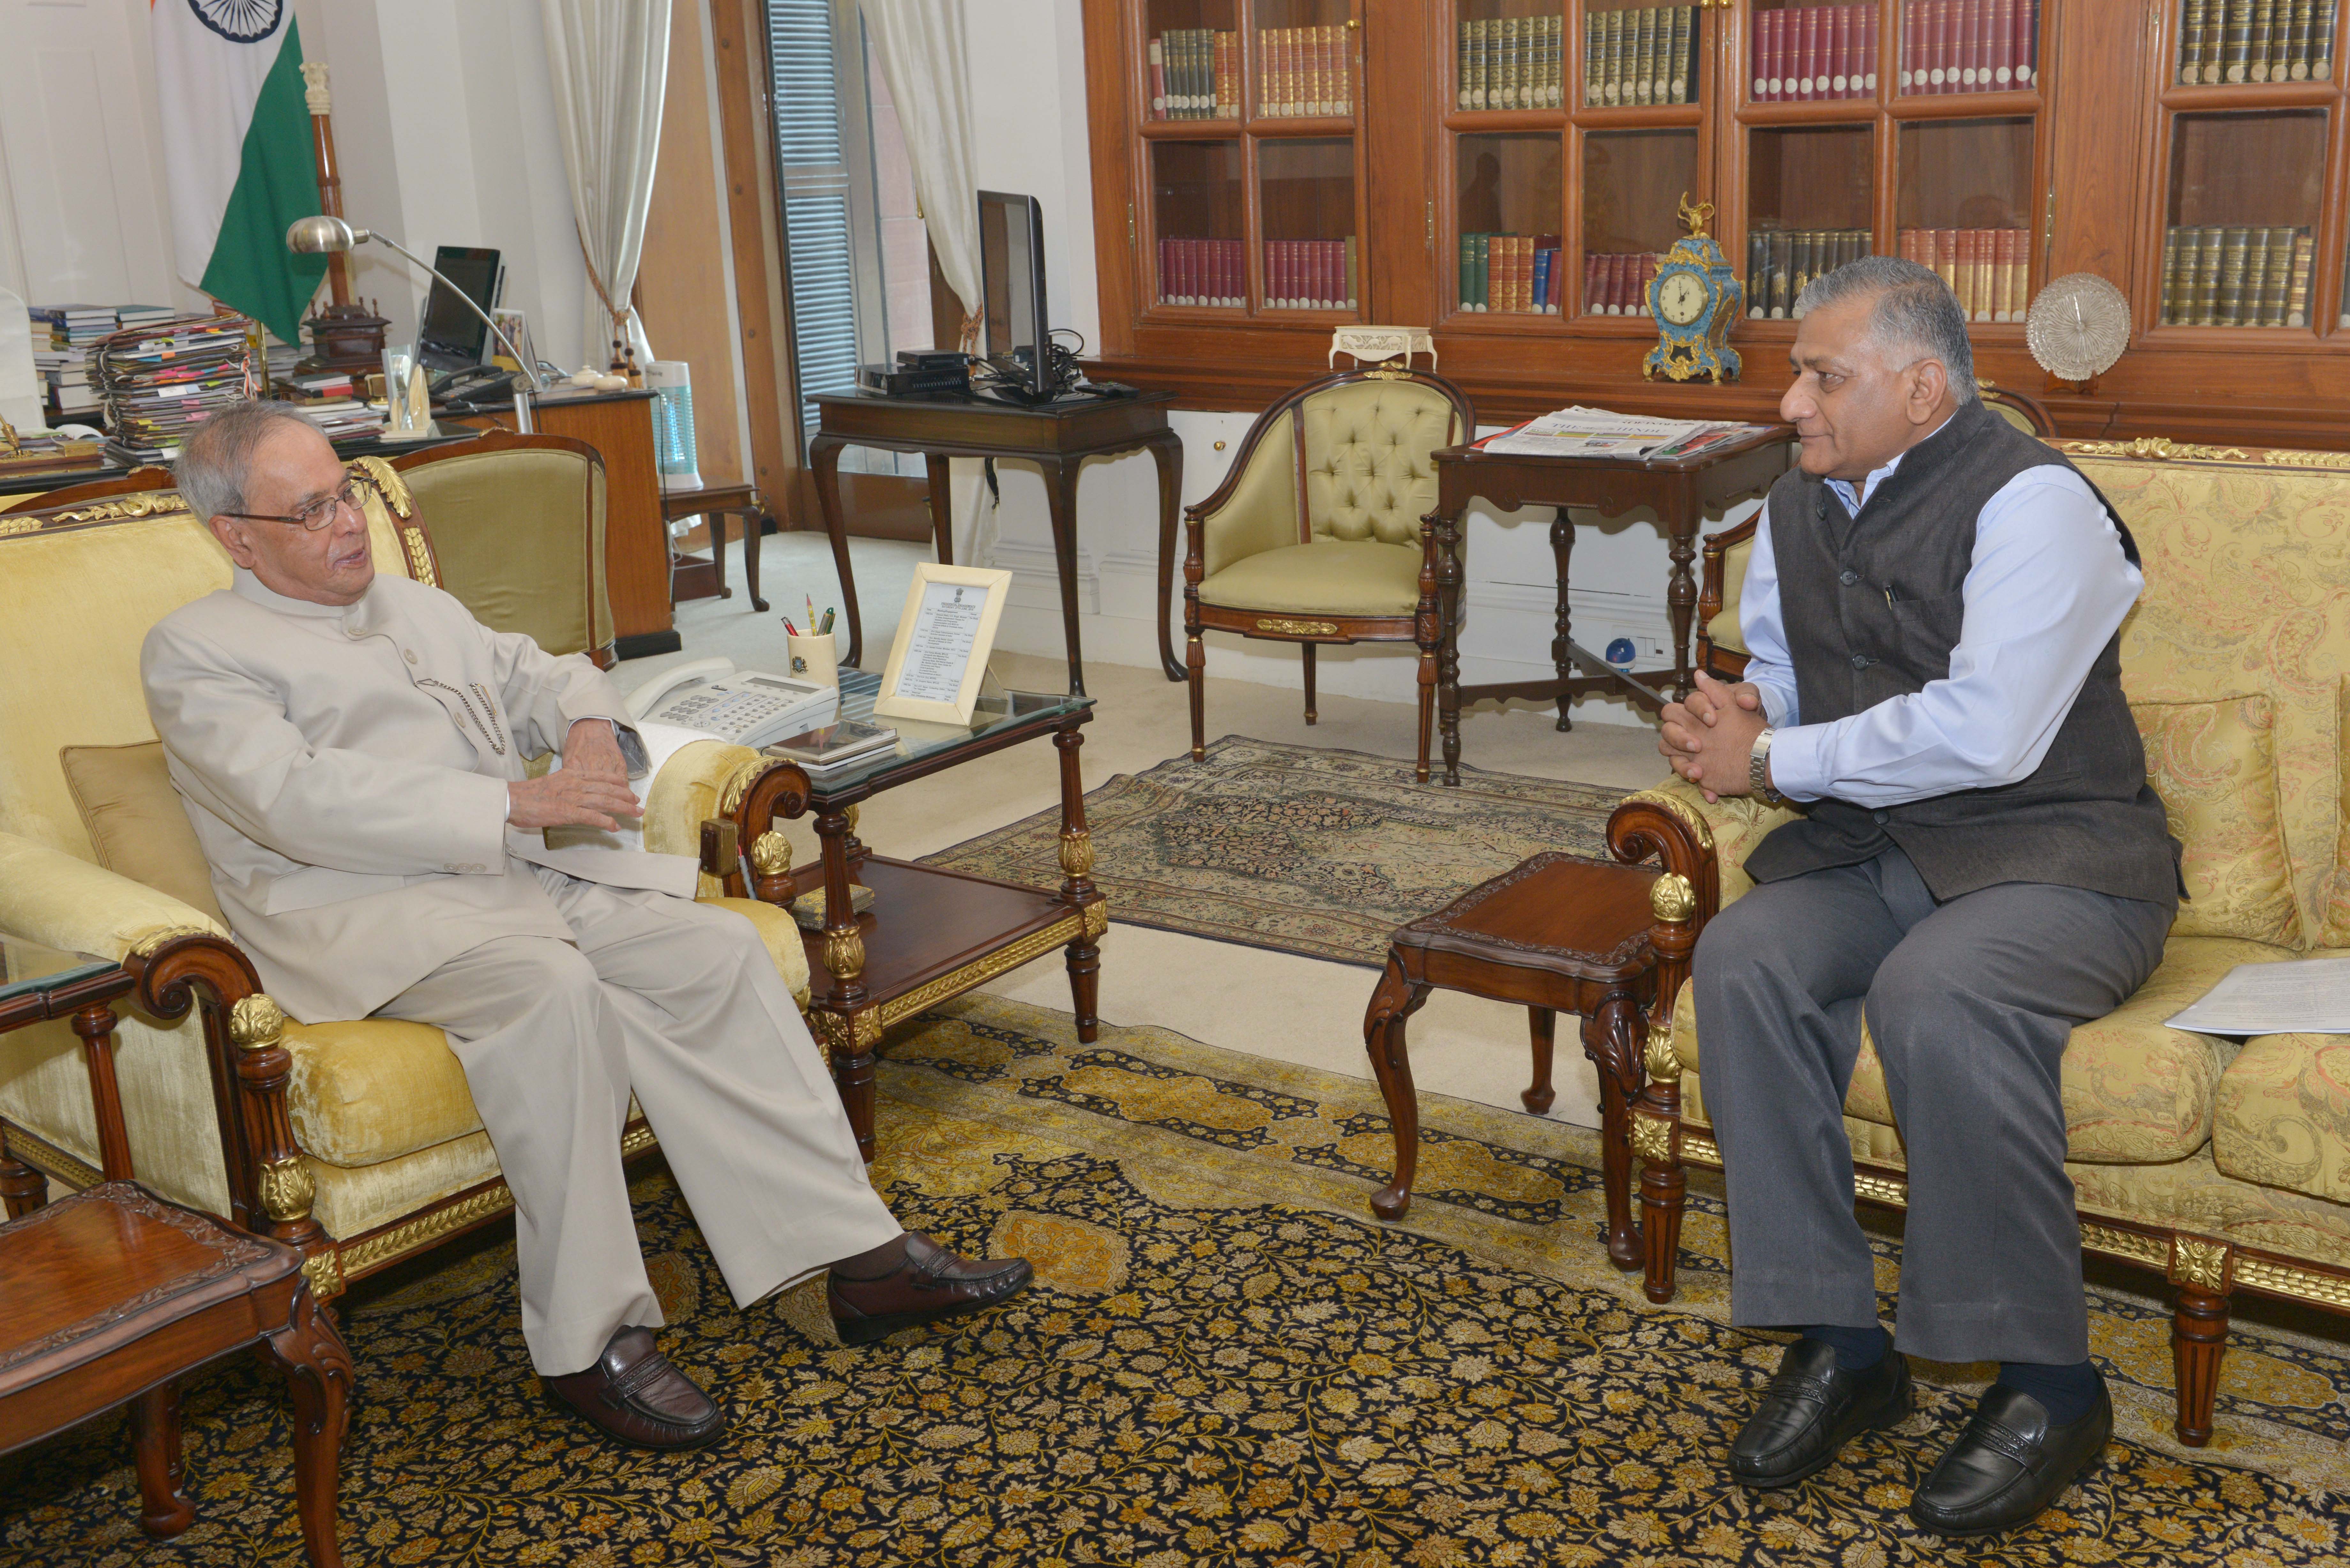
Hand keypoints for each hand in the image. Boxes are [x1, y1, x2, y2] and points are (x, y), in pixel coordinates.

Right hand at [505, 719, 640, 830]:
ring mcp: (573, 798)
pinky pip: (592, 817)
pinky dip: (606, 822)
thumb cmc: (530, 794)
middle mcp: (576, 784)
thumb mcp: (554, 783)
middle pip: (608, 789)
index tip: (629, 790)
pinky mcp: (568, 812)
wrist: (513, 799)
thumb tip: (580, 793)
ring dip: (623, 808)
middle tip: (639, 804)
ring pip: (605, 801)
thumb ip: (569, 785)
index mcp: (572, 775)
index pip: (602, 777)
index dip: (619, 784)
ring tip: (636, 814)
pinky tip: (615, 827)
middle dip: (626, 797)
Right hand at [1656, 671, 1767, 804]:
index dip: (1697, 709)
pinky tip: (1712, 794)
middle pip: (1668, 728)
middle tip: (1698, 746)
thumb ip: (1740, 692)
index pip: (1687, 704)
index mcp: (1701, 709)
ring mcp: (1691, 750)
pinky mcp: (1699, 769)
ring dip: (1681, 764)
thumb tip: (1717, 684)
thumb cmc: (1752, 720)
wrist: (1764, 749)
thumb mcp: (1751, 701)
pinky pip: (1689, 777)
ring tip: (1699, 773)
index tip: (1714, 719)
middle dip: (1679, 737)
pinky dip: (1701, 787)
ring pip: (1670, 753)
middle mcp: (1690, 728)